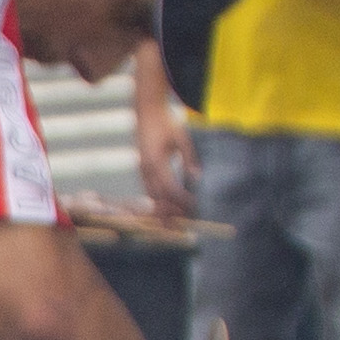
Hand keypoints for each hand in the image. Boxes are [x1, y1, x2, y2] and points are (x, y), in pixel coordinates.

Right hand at [133, 95, 197, 218]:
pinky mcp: (142, 167)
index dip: (182, 201)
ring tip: (171, 223)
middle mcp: (146, 168)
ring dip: (161, 210)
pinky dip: (157, 200)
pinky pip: (148, 188)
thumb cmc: (167, 122)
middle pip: (158, 198)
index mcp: (156, 162)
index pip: (170, 189)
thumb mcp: (182, 138)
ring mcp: (142, 168)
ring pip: (151, 195)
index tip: (194, 207)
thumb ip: (189, 158)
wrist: (147, 111)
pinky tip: (164, 207)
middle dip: (169, 214)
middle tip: (180, 229)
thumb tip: (197, 177)